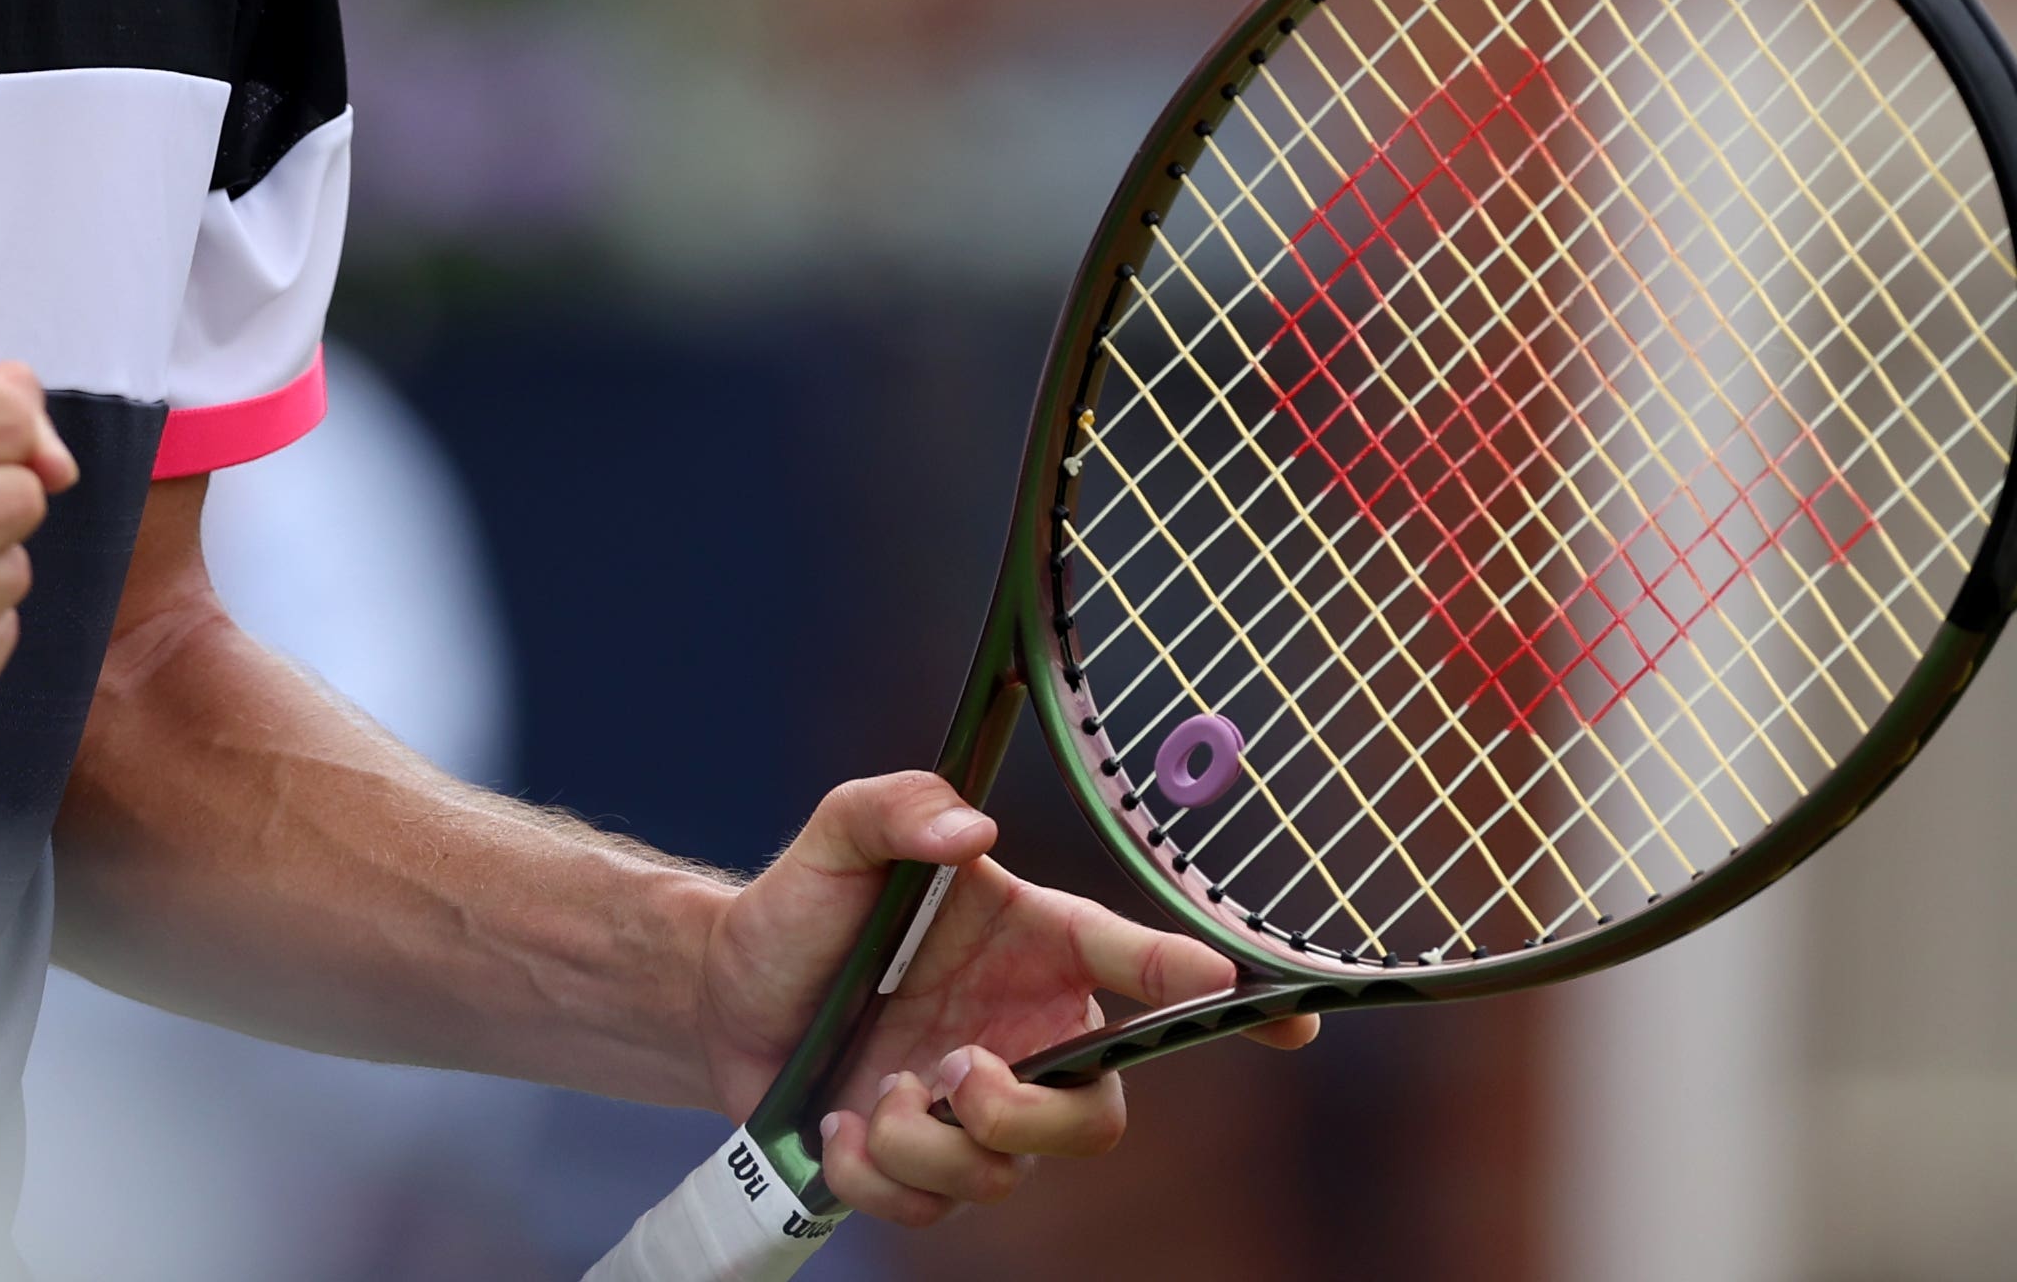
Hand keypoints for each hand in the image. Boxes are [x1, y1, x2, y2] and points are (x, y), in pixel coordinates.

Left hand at [696, 775, 1320, 1228]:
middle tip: (953, 1071)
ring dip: (931, 1144)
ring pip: (1012, 1173)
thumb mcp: (841, 834)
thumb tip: (972, 829)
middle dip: (1029, 1115)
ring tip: (875, 1092)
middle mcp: (1026, 1037)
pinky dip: (879, 1177)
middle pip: (1100, 1118)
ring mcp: (979, 1111)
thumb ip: (900, 806)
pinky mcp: (924, 1168)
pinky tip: (839, 1126)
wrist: (726, 993)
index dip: (1224, 999)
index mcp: (1037, 949)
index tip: (1290, 1019)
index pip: (1151, 971)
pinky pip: (936, 1210)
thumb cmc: (806, 907)